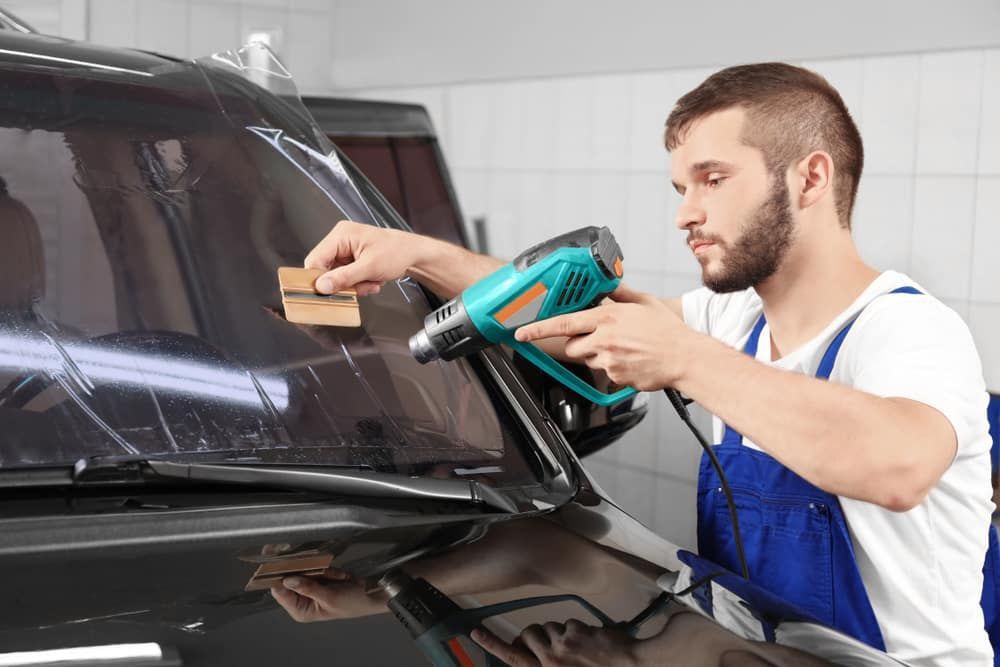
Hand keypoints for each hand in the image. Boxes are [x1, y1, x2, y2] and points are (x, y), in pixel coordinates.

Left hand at [269, 569, 385, 622]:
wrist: (372, 595)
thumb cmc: (354, 603)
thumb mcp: (330, 597)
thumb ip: (308, 587)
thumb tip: (288, 580)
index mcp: (300, 610)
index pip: (280, 592)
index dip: (278, 577)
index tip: (278, 562)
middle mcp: (301, 599)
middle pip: (290, 578)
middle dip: (308, 572)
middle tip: (325, 574)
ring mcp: (310, 587)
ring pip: (304, 569)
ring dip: (322, 571)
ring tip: (337, 579)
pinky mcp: (319, 577)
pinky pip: (316, 566)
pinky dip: (328, 568)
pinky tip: (339, 577)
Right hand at [304, 220, 427, 296]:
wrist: (413, 254)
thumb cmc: (397, 252)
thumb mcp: (370, 267)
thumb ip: (344, 277)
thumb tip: (322, 286)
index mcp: (341, 235)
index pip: (315, 259)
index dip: (319, 278)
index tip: (327, 292)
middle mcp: (340, 240)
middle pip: (325, 270)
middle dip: (343, 283)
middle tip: (359, 286)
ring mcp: (345, 250)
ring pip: (336, 277)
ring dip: (354, 285)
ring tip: (371, 281)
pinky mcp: (351, 260)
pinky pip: (346, 277)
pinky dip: (358, 283)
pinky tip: (372, 280)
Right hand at [471, 620, 639, 666]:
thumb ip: (546, 665)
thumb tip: (529, 650)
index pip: (512, 657)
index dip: (492, 643)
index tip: (475, 631)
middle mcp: (550, 661)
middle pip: (528, 635)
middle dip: (535, 633)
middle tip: (549, 641)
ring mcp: (564, 646)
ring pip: (549, 626)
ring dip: (559, 631)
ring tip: (577, 646)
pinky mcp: (578, 632)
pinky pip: (569, 623)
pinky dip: (578, 630)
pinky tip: (592, 642)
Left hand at [514, 284, 692, 390]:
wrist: (685, 358)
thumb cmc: (667, 331)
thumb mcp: (643, 302)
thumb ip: (619, 293)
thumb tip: (608, 283)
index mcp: (607, 317)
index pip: (563, 323)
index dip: (538, 328)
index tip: (522, 332)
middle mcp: (604, 339)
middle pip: (571, 346)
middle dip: (577, 343)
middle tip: (597, 337)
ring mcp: (608, 360)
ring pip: (587, 359)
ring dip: (595, 354)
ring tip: (621, 348)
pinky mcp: (615, 377)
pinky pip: (603, 372)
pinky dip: (611, 366)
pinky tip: (629, 359)